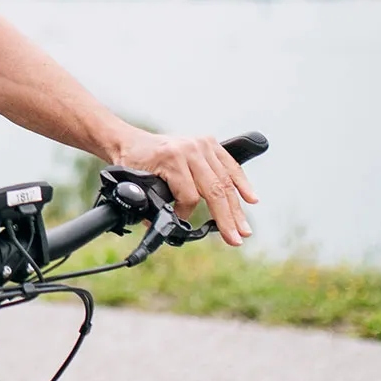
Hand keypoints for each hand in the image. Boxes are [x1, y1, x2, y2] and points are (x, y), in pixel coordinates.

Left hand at [113, 130, 258, 245]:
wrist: (129, 141)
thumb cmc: (132, 164)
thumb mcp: (135, 184)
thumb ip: (150, 205)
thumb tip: (164, 225)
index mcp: (171, 158)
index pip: (189, 195)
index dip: (185, 213)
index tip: (179, 222)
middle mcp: (190, 149)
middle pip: (214, 189)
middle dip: (226, 218)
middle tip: (235, 240)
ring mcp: (201, 144)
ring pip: (225, 180)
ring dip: (237, 208)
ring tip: (244, 230)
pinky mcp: (209, 143)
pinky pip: (230, 165)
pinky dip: (242, 183)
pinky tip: (251, 200)